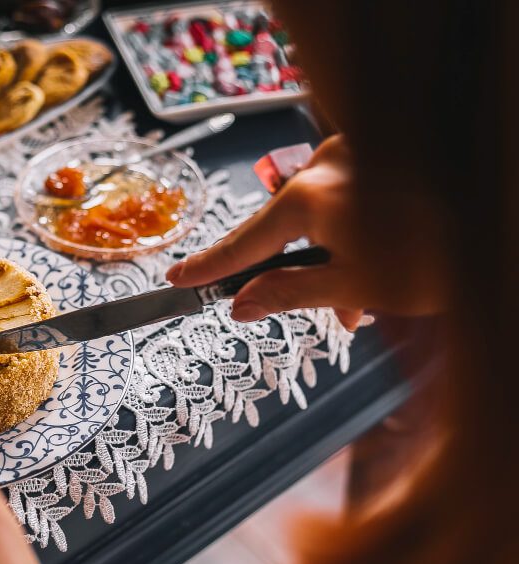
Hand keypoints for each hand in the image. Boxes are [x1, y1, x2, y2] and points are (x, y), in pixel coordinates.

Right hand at [166, 135, 446, 328]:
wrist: (499, 218)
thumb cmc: (443, 252)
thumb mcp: (359, 284)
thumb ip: (289, 293)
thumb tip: (241, 305)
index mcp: (312, 197)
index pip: (244, 241)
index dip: (209, 267)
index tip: (177, 281)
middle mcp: (327, 166)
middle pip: (285, 227)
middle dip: (292, 271)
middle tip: (298, 309)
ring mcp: (354, 155)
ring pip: (320, 216)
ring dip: (330, 258)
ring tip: (357, 303)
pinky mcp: (378, 153)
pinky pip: (346, 199)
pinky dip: (351, 234)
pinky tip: (375, 269)